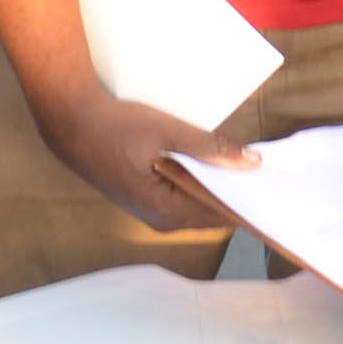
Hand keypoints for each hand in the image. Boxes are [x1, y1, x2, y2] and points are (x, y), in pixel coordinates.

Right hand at [42, 89, 255, 233]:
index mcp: (167, 211)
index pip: (221, 215)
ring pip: (195, 203)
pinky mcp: (144, 198)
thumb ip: (210, 148)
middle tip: (261, 169)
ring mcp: (150, 211)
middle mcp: (160, 220)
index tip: (271, 186)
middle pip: (210, 212)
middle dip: (234, 192)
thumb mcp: (168, 132)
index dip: (246, 201)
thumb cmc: (117, 127)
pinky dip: (197, 182)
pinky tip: (210, 163)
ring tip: (242, 164)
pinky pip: (181, 196)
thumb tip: (251, 162)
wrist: (71, 122)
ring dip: (215, 186)